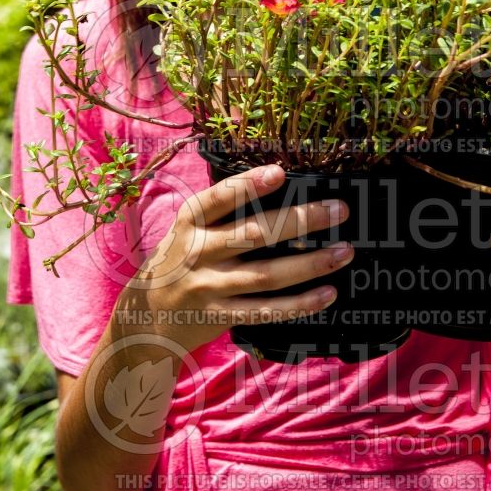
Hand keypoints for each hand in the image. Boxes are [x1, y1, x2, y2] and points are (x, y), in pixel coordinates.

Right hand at [122, 164, 353, 351]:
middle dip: (300, 221)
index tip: (279, 172)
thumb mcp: (189, 229)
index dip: (248, 186)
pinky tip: (327, 294)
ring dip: (309, 264)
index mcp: (190, 221)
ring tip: (345, 251)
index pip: (219, 198)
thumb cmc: (179, 259)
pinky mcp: (219, 316)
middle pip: (254, 234)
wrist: (145, 318)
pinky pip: (265, 311)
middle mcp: (198, 252)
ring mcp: (209, 287)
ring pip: (266, 275)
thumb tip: (280, 184)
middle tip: (339, 209)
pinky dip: (298, 304)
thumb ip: (224, 212)